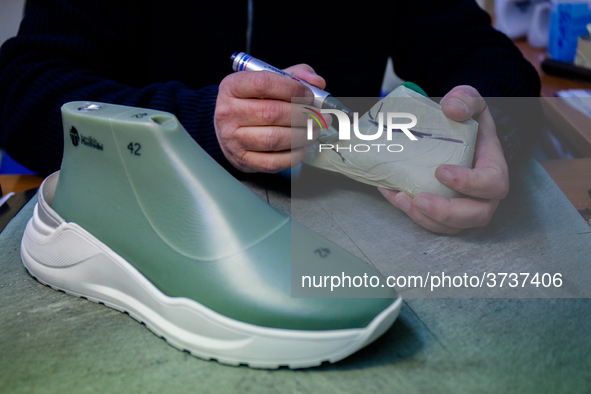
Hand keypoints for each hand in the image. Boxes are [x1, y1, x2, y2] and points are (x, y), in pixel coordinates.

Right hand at [214, 64, 326, 172]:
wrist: (231, 128)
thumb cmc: (254, 102)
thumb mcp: (270, 81)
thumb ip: (295, 75)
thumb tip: (317, 82)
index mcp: (232, 87)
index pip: (263, 83)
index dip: (292, 89)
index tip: (309, 94)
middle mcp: (228, 113)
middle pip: (272, 113)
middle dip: (303, 115)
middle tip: (320, 116)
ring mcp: (234, 139)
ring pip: (275, 139)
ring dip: (303, 135)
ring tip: (315, 129)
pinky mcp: (244, 160)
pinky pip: (274, 161)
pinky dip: (296, 154)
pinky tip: (303, 145)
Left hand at [378, 85, 508, 234]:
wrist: (460, 135)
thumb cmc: (468, 121)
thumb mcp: (470, 102)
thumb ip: (465, 100)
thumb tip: (451, 108)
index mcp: (495, 169)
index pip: (492, 184)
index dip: (470, 183)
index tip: (441, 172)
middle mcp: (485, 195)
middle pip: (476, 215)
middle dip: (446, 212)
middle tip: (419, 198)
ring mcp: (466, 208)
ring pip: (451, 227)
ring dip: (424, 218)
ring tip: (400, 198)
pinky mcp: (445, 214)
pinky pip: (431, 222)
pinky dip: (409, 212)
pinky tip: (391, 194)